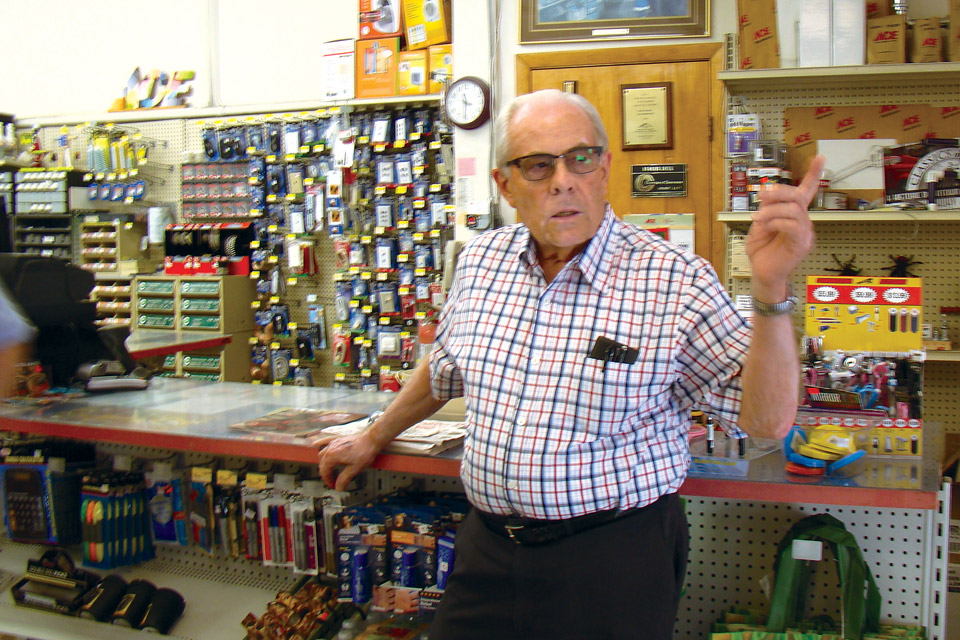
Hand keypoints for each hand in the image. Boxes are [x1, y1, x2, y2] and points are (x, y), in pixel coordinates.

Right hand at [316, 431, 380, 490]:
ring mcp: (334, 443)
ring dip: (324, 463)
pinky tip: (315, 445)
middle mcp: (330, 449)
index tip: (333, 485)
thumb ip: (344, 479)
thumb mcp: (354, 470)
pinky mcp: (339, 439)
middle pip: (323, 463)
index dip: (328, 480)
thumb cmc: (364, 452)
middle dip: (326, 474)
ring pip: (323, 454)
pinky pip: (325, 441)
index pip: (325, 472)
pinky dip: (319, 444)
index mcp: (332, 457)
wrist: (372, 440)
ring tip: (329, 470)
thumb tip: (338, 488)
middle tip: (333, 481)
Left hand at [746, 155, 824, 295]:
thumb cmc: (762, 251)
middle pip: (798, 196)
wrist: (762, 273)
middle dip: (778, 192)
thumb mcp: (760, 224)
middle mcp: (803, 222)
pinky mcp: (801, 244)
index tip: (820, 157)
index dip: (813, 174)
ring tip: (758, 218)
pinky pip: (793, 225)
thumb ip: (766, 209)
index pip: (806, 192)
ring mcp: (804, 233)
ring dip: (772, 210)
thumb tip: (768, 193)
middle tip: (761, 196)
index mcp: (794, 215)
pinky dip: (777, 222)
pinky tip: (767, 227)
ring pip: (794, 209)